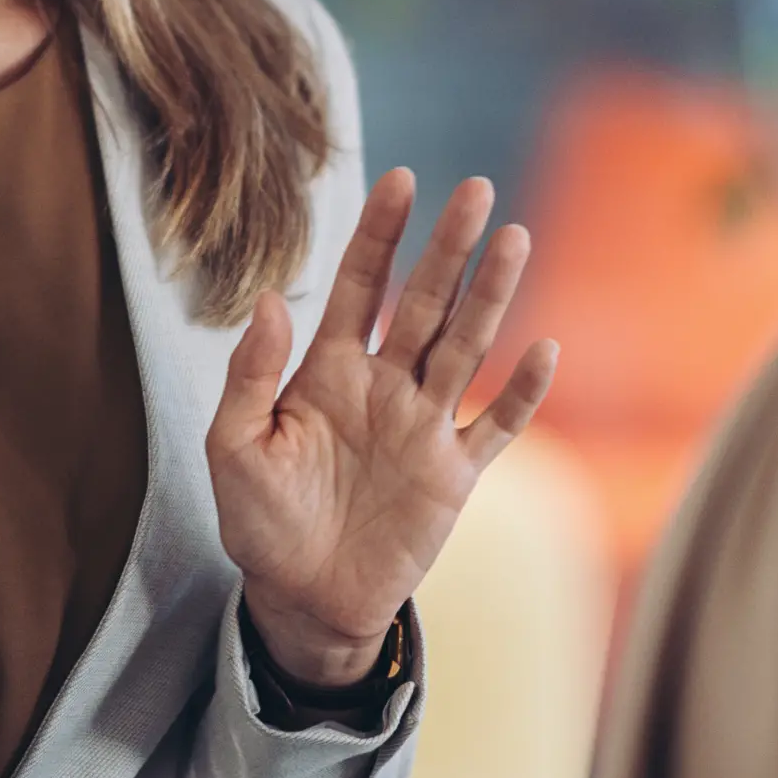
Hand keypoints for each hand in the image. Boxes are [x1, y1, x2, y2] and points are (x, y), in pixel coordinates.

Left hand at [206, 170, 557, 685]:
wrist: (301, 598)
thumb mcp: (235, 446)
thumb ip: (251, 375)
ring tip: (515, 239)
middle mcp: (384, 384)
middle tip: (477, 189)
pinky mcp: (453, 473)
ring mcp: (424, 425)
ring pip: (465, 346)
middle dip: (449, 247)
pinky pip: (496, 426)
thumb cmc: (260, 520)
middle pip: (424, 301)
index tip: (401, 179)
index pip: (360, 285)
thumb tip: (269, 299)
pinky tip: (543, 348)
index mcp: (329, 369)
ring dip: (491, 296)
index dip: (381, 233)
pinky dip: (521, 392)